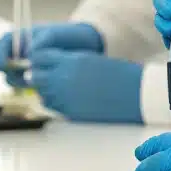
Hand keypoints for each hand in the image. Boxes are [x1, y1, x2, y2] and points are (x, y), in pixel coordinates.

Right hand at [0, 22, 103, 86]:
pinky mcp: (36, 78)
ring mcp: (27, 67)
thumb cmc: (68, 34)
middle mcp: (19, 54)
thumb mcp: (54, 34)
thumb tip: (28, 55)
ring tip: (36, 79)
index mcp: (19, 38)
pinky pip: (26, 87)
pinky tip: (43, 84)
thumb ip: (40, 42)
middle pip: (2, 67)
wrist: (86, 46)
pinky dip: (31, 87)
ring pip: (12, 79)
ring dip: (20, 82)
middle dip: (9, 73)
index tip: (6, 65)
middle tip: (24, 75)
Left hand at [28, 48, 142, 123]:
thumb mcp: (91, 61)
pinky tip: (63, 98)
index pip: (40, 57)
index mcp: (71, 61)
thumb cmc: (118, 75)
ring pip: (42, 93)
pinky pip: (53, 106)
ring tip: (54, 87)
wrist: (135, 94)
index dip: (39, 59)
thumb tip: (51, 67)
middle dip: (37, 75)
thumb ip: (69, 63)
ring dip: (44, 89)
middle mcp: (64, 79)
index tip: (40, 61)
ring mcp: (66, 97)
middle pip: (36, 76)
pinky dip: (54, 102)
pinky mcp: (70, 113)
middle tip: (38, 75)